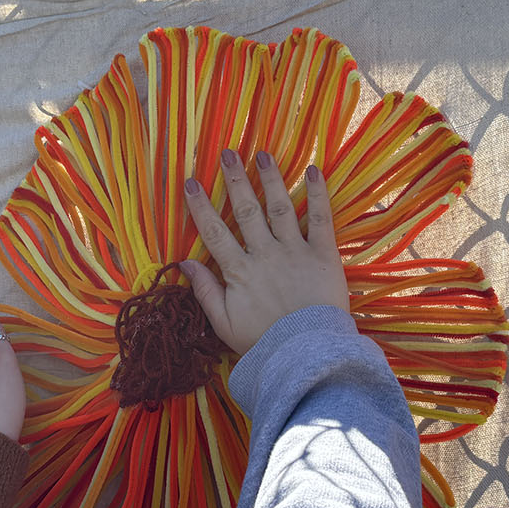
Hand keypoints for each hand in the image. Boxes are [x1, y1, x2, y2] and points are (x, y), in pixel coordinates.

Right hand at [179, 150, 348, 354]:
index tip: (191, 182)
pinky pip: (320, 220)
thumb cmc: (263, 343)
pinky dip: (317, 195)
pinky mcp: (323, 256)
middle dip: (235, 180)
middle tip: (227, 153)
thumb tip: (184, 263)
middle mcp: (264, 254)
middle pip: (246, 210)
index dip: (201, 205)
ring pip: (279, 208)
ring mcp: (294, 252)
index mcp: (238, 271)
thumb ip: (205, 292)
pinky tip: (314, 171)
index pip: (214, 232)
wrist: (305, 354)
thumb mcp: (224, 324)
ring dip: (271, 179)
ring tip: (263, 154)